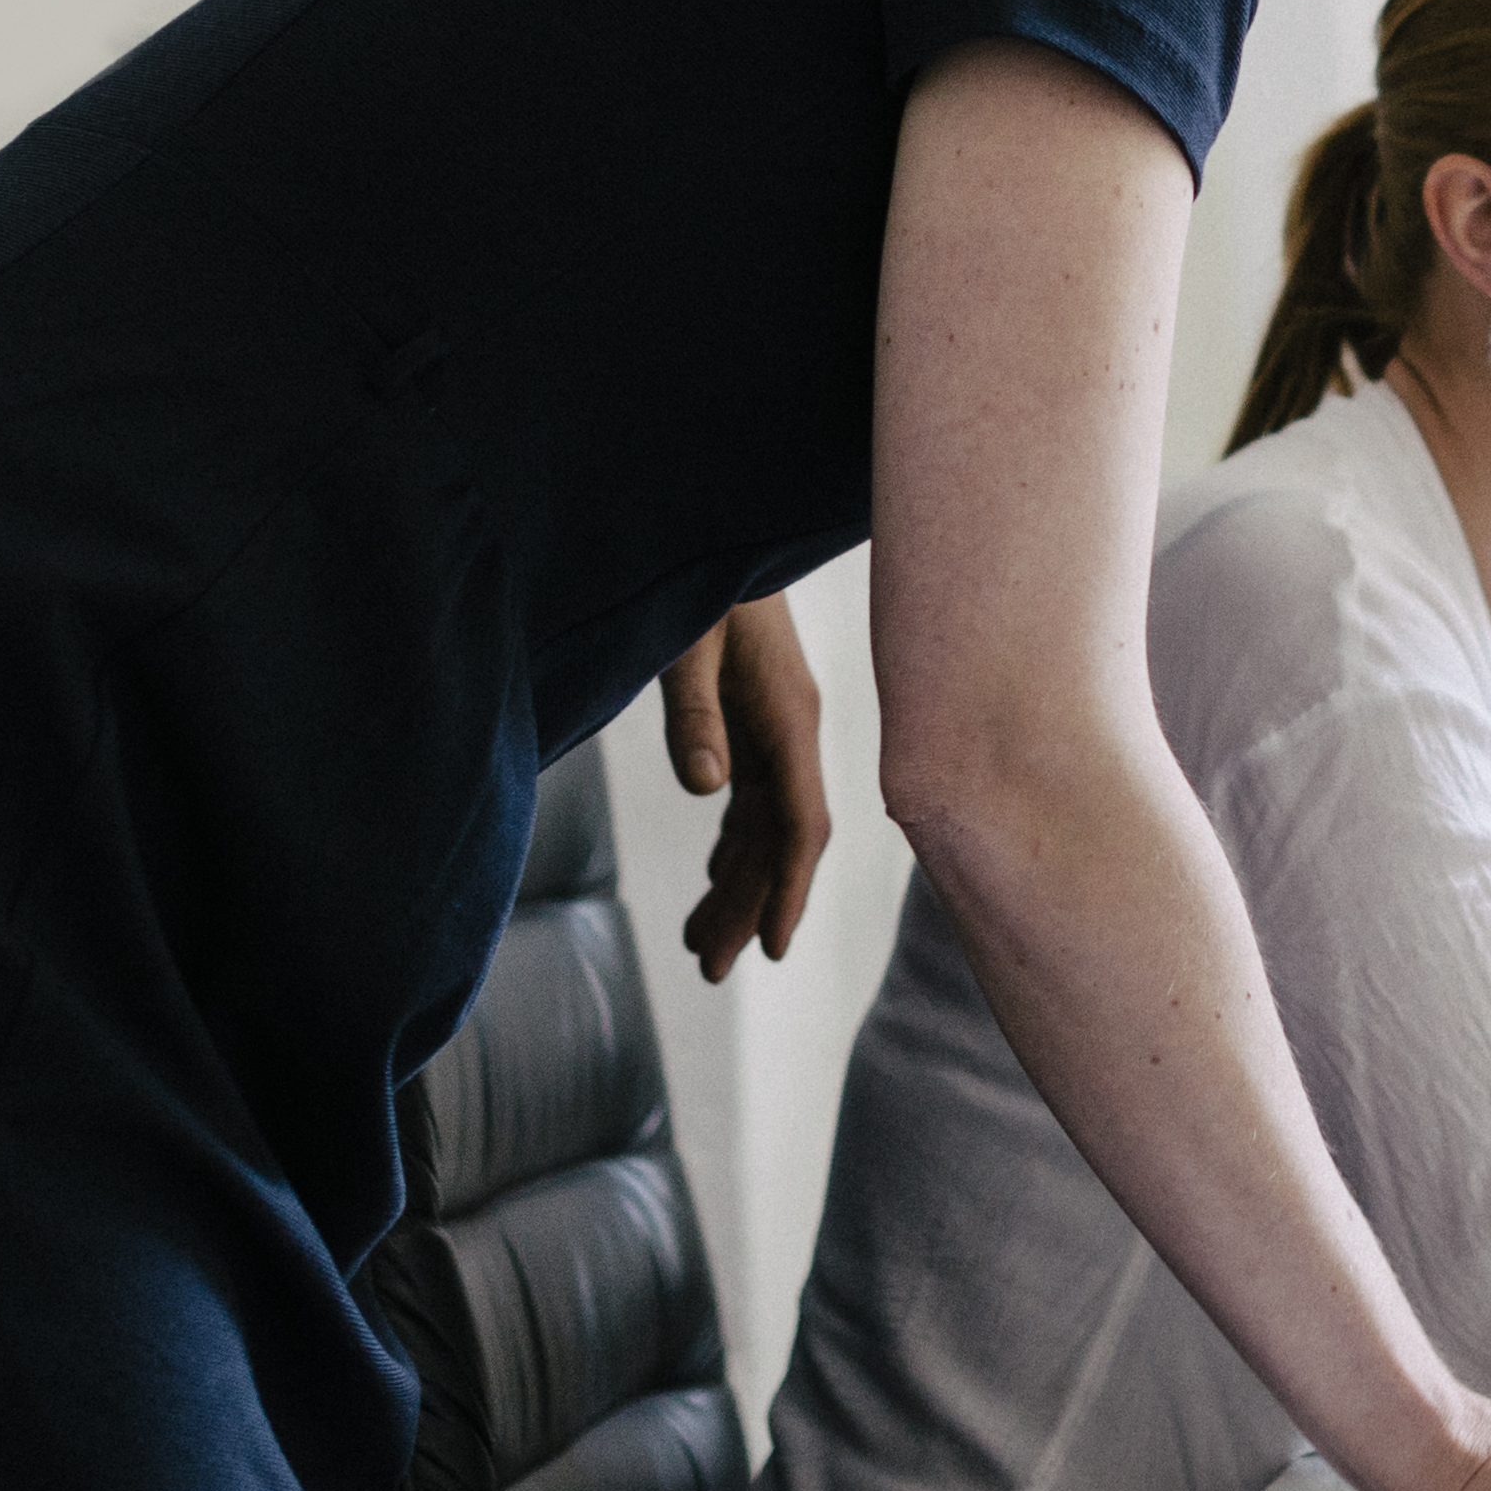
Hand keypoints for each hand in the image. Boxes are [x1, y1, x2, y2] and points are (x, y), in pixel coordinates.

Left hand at [657, 594, 826, 981]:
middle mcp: (791, 730)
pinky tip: (712, 876)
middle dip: (749, 905)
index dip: (788, 890)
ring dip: (735, 882)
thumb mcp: (688, 642)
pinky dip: (732, 843)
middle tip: (707, 968)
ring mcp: (775, 725)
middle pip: (780, 839)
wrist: (719, 522)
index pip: (801, 825)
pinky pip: (751, 798)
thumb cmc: (704, 579)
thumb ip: (694, 714)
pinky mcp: (754, 717)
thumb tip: (705, 793)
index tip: (768, 948)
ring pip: (764, 825)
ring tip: (697, 940)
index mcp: (789, 717)